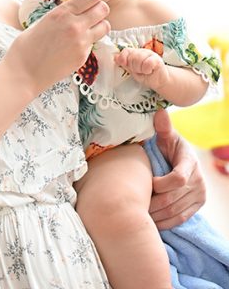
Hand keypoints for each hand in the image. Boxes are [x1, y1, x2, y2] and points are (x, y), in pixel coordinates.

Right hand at [7, 0, 109, 96]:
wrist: (24, 72)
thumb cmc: (27, 46)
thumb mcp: (43, 21)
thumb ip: (61, 14)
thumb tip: (74, 9)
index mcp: (62, 12)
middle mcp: (74, 25)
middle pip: (103, 9)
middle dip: (100, 9)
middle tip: (92, 13)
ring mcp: (81, 42)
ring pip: (105, 26)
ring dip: (99, 25)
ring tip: (89, 29)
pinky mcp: (83, 57)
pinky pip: (94, 43)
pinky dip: (89, 42)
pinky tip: (76, 45)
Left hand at [114, 47, 167, 91]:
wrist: (159, 81)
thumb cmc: (146, 75)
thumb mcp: (133, 70)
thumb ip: (125, 64)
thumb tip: (115, 57)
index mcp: (135, 53)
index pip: (126, 51)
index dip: (123, 57)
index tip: (124, 64)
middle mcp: (142, 51)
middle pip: (132, 56)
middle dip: (133, 67)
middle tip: (139, 71)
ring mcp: (150, 54)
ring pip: (139, 59)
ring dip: (140, 69)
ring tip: (145, 71)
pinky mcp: (157, 59)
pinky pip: (147, 63)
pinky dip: (147, 69)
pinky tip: (150, 71)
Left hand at [149, 109, 205, 229]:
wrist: (180, 157)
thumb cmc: (168, 144)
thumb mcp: (166, 135)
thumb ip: (162, 127)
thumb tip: (159, 112)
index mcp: (190, 161)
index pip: (178, 178)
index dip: (161, 183)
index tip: (148, 182)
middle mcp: (198, 180)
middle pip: (173, 198)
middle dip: (153, 202)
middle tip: (135, 204)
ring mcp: (199, 194)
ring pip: (175, 211)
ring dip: (156, 215)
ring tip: (139, 213)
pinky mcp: (197, 205)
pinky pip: (180, 219)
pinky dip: (165, 222)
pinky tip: (151, 221)